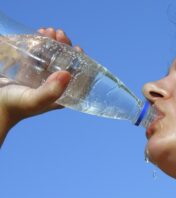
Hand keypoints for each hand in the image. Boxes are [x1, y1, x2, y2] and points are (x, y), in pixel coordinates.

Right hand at [0, 28, 81, 145]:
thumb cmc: (14, 106)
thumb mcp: (35, 100)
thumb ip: (51, 91)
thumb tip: (68, 73)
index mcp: (61, 95)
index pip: (77, 76)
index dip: (80, 61)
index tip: (77, 48)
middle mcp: (53, 86)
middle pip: (65, 63)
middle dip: (64, 47)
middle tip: (59, 34)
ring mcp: (40, 78)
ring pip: (52, 57)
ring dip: (53, 43)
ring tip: (49, 31)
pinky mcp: (27, 72)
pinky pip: (37, 56)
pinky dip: (39, 44)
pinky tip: (39, 33)